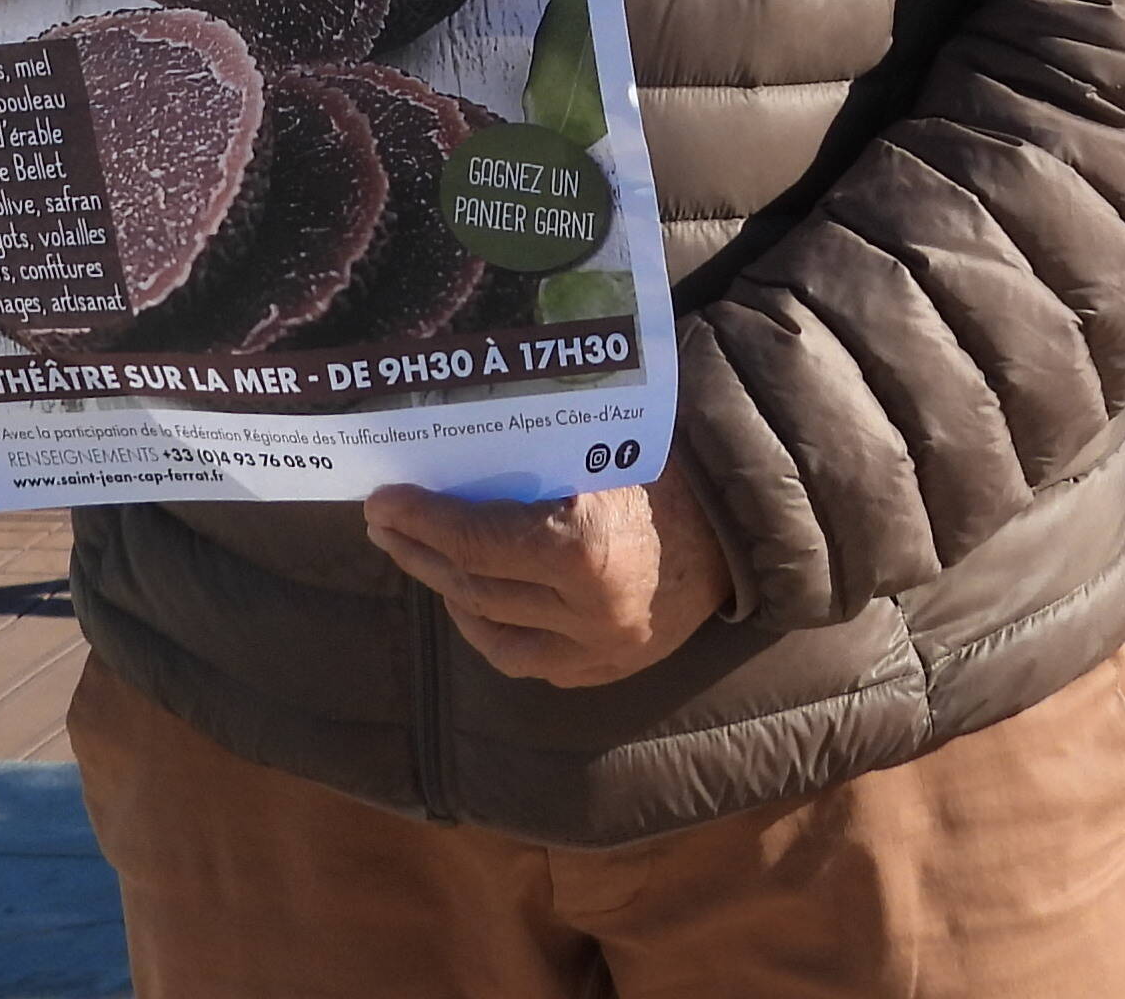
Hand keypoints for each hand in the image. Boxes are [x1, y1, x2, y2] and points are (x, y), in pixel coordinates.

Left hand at [363, 461, 728, 688]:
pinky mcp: (606, 672)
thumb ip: (528, 467)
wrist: (740, 523)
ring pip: (492, 634)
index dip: (423, 520)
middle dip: (420, 552)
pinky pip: (528, 661)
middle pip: (475, 587)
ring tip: (417, 557)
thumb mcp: (596, 451)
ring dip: (447, 593)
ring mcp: (598, 652)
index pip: (477, 541)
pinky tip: (468, 599)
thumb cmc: (664, 467)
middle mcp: (587, 612)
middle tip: (385, 523)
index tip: (384, 499)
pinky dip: (490, 631)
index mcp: (583, 548)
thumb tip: (445, 462)